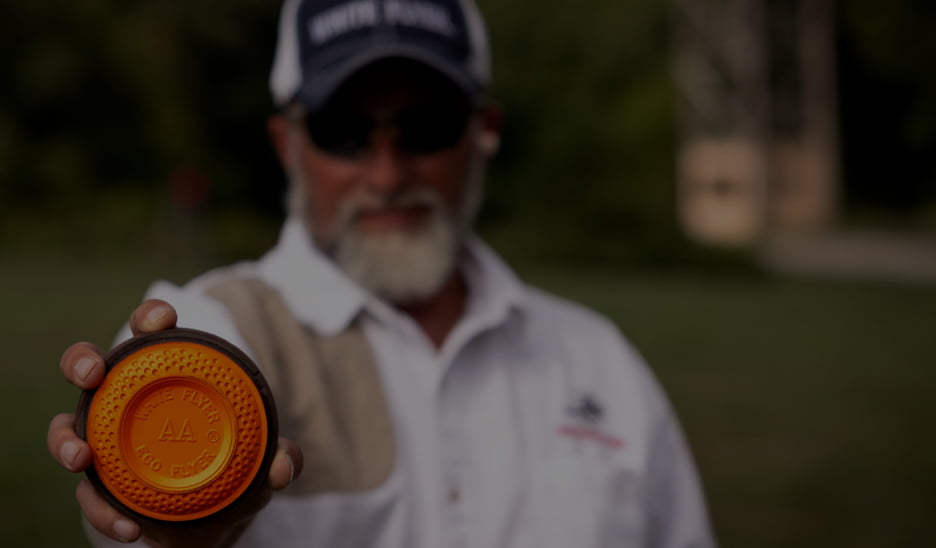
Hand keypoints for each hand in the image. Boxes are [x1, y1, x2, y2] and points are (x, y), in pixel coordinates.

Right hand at [47, 300, 302, 545]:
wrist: (216, 521)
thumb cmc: (237, 469)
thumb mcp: (265, 462)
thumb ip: (282, 458)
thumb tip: (285, 466)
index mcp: (169, 378)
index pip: (153, 335)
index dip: (151, 318)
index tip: (162, 319)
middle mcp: (128, 402)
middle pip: (90, 367)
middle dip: (82, 361)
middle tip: (92, 374)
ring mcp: (107, 442)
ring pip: (68, 428)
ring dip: (65, 440)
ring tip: (82, 456)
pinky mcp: (100, 484)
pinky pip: (88, 495)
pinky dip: (101, 511)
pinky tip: (128, 528)